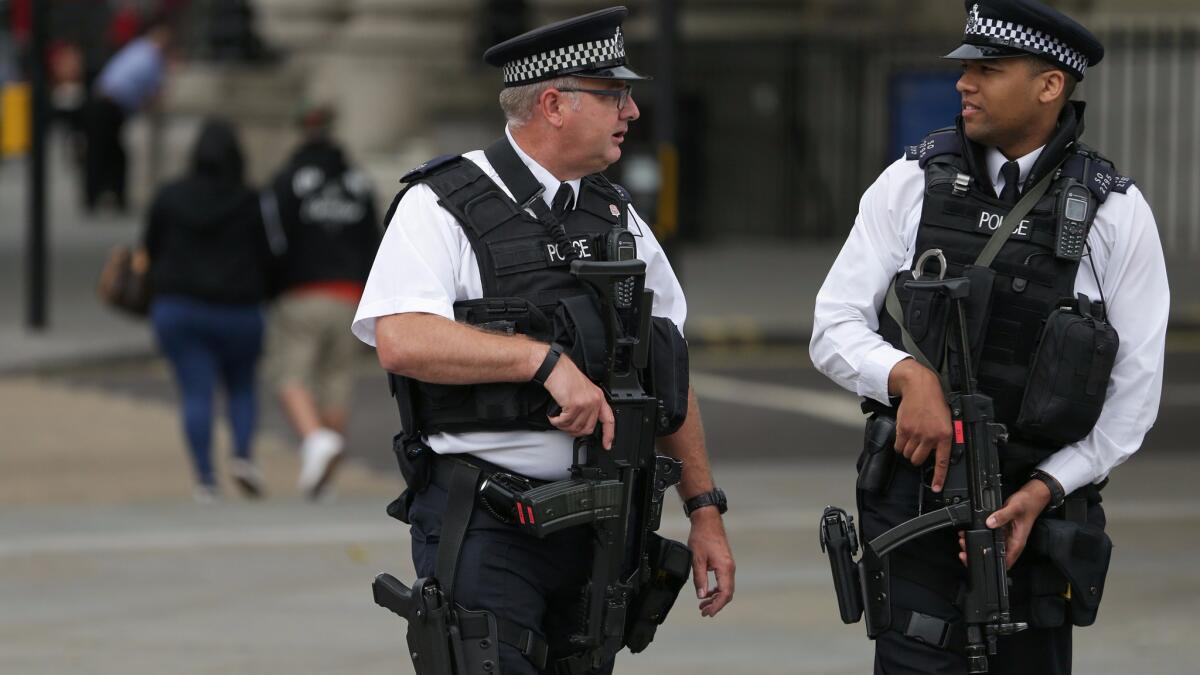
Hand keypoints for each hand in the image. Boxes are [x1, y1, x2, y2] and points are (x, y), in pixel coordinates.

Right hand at [542, 352, 614, 448]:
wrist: (556, 369)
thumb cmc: (566, 377)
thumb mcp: (583, 391)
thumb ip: (587, 406)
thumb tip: (583, 423)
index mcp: (598, 397)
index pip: (609, 420)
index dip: (609, 435)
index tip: (607, 444)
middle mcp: (594, 401)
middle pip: (587, 428)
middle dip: (574, 431)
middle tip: (565, 426)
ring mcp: (585, 403)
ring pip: (575, 427)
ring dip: (563, 426)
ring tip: (558, 418)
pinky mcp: (574, 405)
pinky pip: (565, 422)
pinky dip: (556, 421)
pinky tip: (554, 415)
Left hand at [687, 508, 734, 616]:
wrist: (708, 521)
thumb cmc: (703, 537)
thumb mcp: (697, 559)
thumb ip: (700, 579)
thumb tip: (701, 595)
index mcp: (725, 568)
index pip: (724, 593)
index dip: (717, 606)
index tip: (708, 613)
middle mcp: (730, 568)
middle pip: (727, 593)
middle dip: (716, 604)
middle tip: (704, 612)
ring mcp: (729, 565)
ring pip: (726, 588)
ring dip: (715, 597)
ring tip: (703, 604)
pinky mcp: (725, 563)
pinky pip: (724, 581)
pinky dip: (716, 589)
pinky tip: (707, 592)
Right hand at [889, 359, 952, 491]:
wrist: (920, 387)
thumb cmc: (934, 403)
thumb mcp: (946, 420)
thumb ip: (943, 437)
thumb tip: (939, 453)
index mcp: (945, 435)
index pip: (942, 461)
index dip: (939, 477)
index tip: (936, 487)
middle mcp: (930, 436)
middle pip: (918, 460)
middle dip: (917, 457)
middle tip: (919, 448)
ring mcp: (915, 433)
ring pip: (908, 454)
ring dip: (908, 450)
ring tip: (912, 438)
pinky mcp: (903, 429)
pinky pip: (898, 446)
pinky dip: (900, 444)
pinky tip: (905, 435)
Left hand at [957, 479, 1051, 569]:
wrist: (1032, 496)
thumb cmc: (1028, 504)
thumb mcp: (1015, 508)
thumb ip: (1002, 516)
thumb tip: (990, 523)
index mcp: (1016, 542)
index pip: (1005, 561)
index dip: (991, 563)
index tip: (977, 558)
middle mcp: (1010, 541)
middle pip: (994, 554)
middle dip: (978, 552)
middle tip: (965, 546)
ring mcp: (1005, 535)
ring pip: (990, 544)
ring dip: (977, 543)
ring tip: (964, 538)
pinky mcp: (1001, 529)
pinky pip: (989, 534)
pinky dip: (979, 533)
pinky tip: (971, 530)